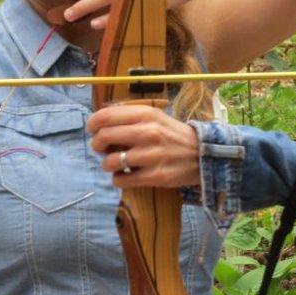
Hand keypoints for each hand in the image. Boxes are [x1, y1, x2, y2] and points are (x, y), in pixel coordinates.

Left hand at [87, 104, 201, 188]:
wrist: (203, 154)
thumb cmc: (172, 135)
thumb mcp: (155, 117)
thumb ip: (130, 117)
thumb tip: (99, 122)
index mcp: (146, 114)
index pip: (105, 116)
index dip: (92, 124)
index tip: (93, 130)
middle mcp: (148, 132)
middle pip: (103, 137)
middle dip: (97, 145)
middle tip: (102, 149)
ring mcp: (152, 155)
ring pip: (110, 161)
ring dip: (107, 164)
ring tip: (115, 164)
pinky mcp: (155, 176)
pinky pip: (121, 180)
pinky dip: (117, 179)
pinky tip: (124, 176)